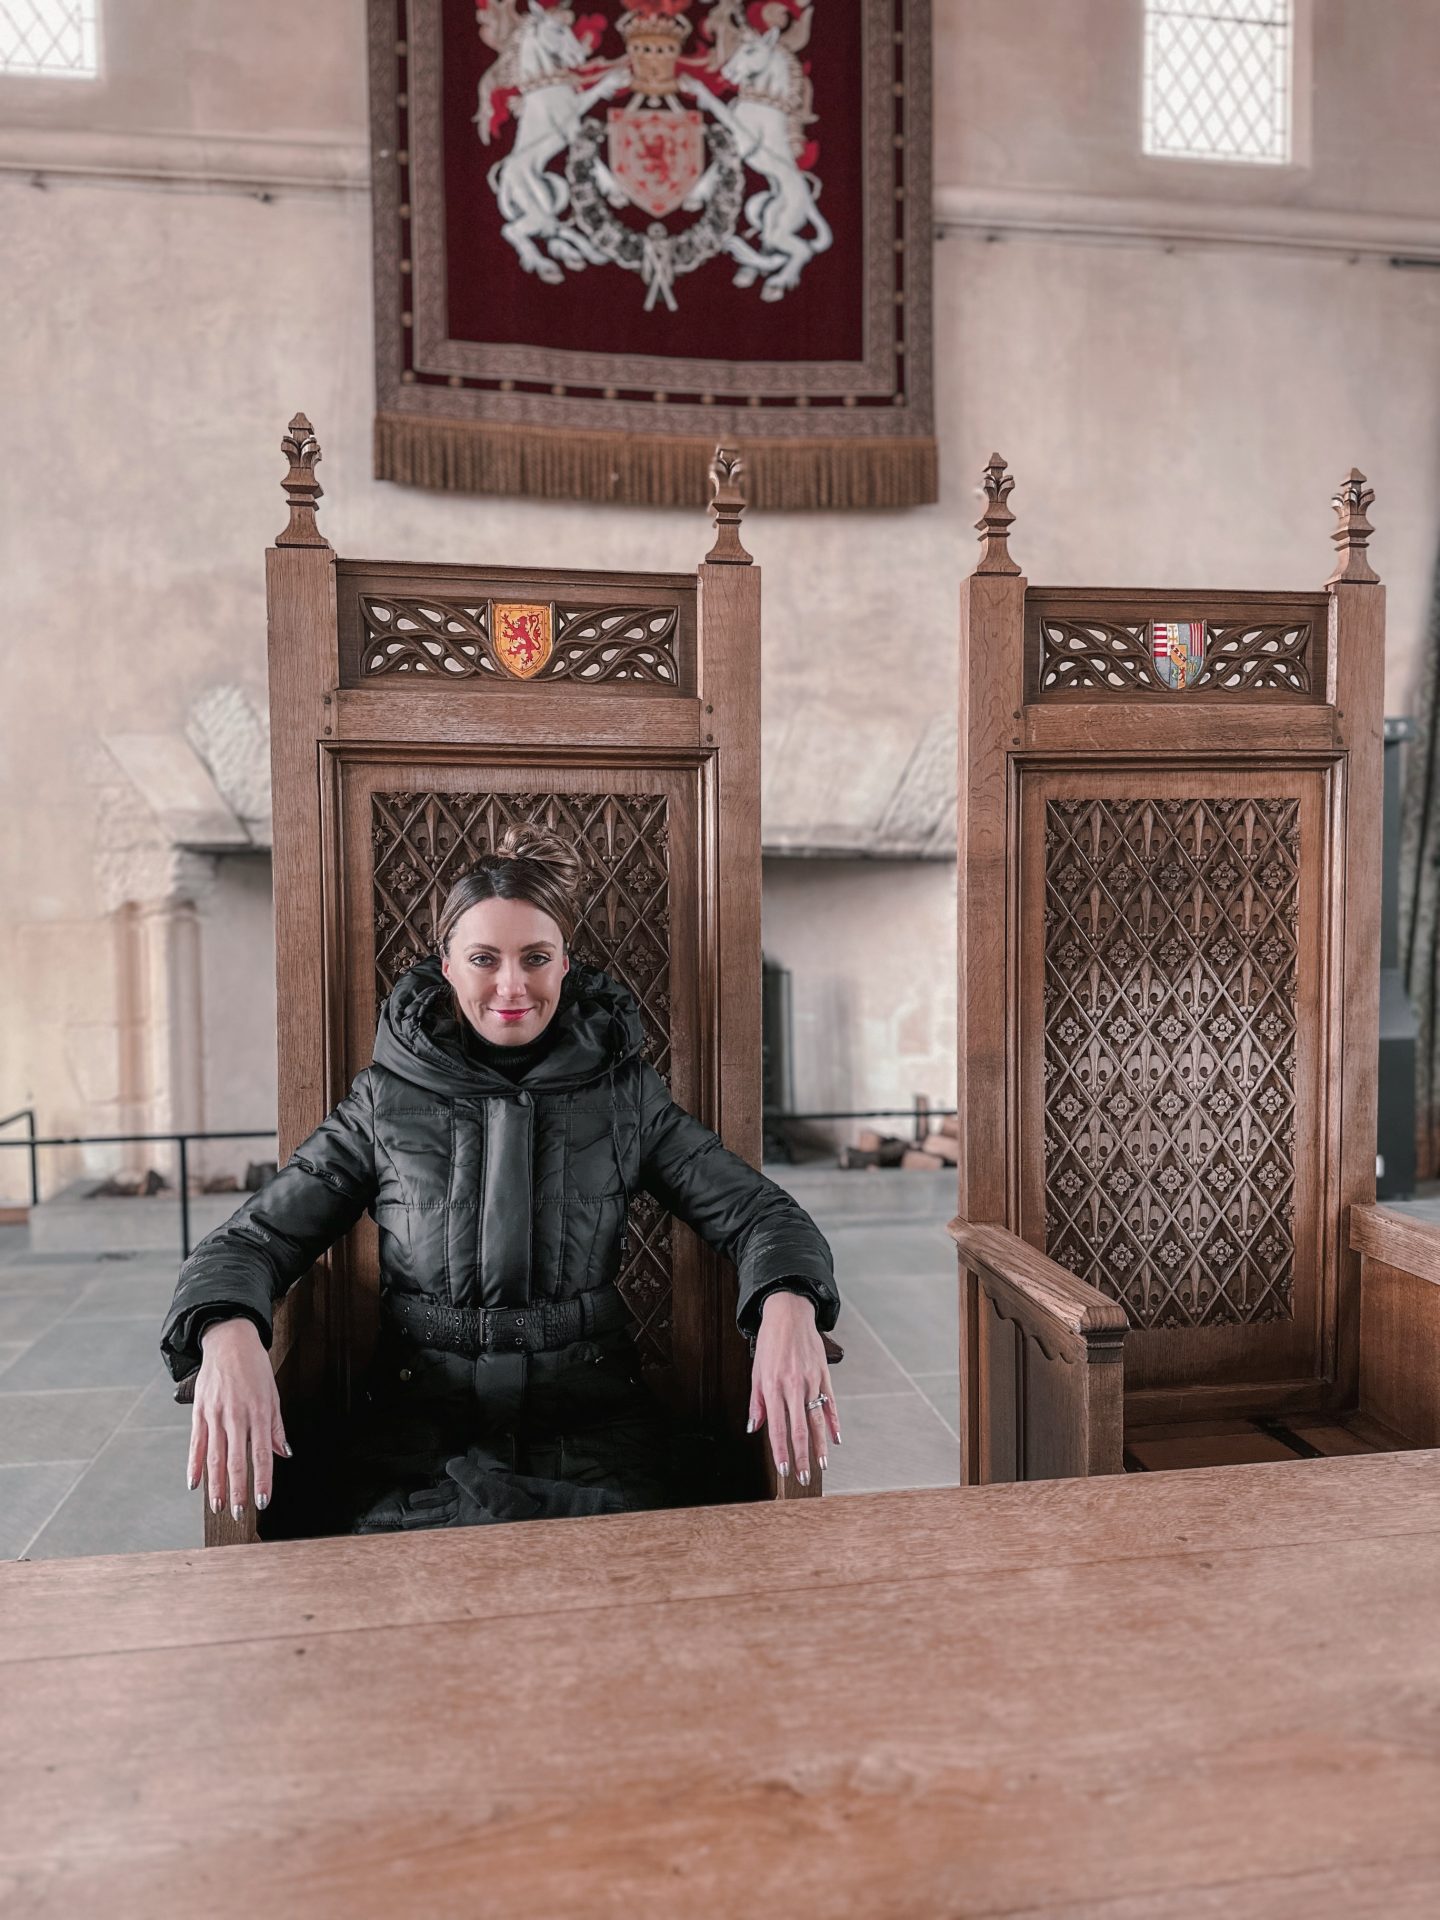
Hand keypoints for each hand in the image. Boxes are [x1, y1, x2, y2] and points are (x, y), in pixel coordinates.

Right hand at [188, 1318, 290, 1521]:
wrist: (229, 1340)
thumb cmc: (255, 1367)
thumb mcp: (273, 1393)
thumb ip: (277, 1427)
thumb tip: (284, 1454)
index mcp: (259, 1412)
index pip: (262, 1454)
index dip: (263, 1480)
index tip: (263, 1502)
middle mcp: (236, 1416)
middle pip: (236, 1461)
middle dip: (239, 1490)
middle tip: (240, 1514)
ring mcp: (215, 1414)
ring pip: (215, 1457)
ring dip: (216, 1486)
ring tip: (218, 1507)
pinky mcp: (200, 1412)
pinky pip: (196, 1444)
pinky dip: (194, 1466)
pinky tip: (194, 1484)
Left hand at [748, 1291, 839, 1485]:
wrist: (789, 1314)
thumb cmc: (770, 1343)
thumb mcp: (756, 1371)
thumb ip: (756, 1402)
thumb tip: (753, 1427)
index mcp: (772, 1386)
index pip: (776, 1427)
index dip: (781, 1451)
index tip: (784, 1470)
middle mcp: (793, 1386)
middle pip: (799, 1429)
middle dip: (801, 1456)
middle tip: (802, 1478)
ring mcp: (811, 1381)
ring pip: (817, 1420)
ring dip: (820, 1446)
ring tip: (821, 1466)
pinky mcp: (824, 1375)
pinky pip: (830, 1403)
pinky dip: (834, 1423)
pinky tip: (835, 1439)